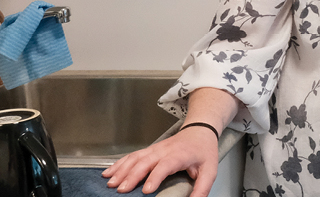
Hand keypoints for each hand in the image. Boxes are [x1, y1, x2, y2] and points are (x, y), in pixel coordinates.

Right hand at [102, 127, 218, 196]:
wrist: (200, 129)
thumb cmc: (204, 150)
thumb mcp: (210, 170)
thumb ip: (202, 189)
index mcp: (179, 155)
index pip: (165, 165)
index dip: (155, 176)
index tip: (146, 190)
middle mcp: (164, 150)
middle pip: (146, 161)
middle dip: (132, 175)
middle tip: (122, 190)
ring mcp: (155, 149)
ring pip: (136, 157)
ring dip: (122, 169)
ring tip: (111, 183)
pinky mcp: (149, 150)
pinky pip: (132, 156)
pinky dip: (119, 163)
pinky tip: (109, 172)